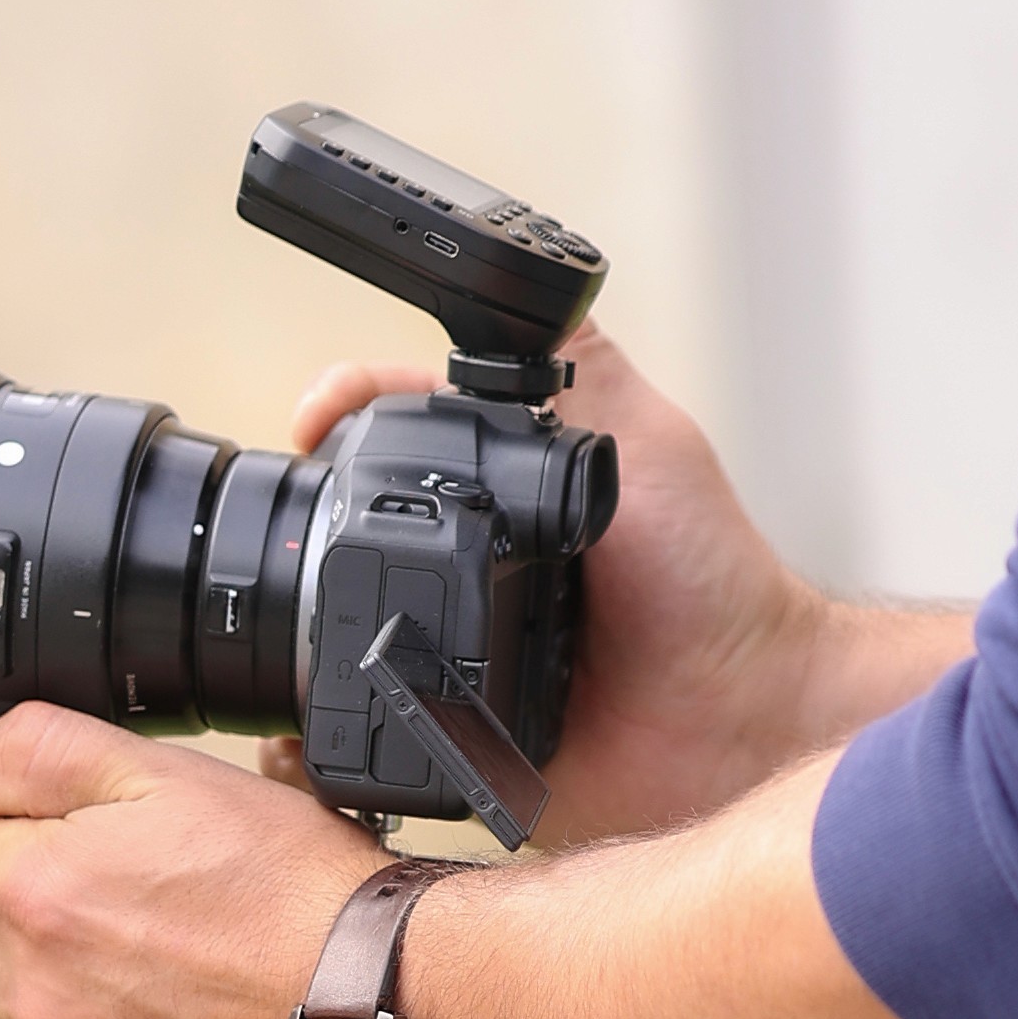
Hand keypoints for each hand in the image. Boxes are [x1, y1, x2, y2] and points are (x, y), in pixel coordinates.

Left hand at [0, 715, 378, 1018]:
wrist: (392, 1012)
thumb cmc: (301, 891)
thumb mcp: (174, 775)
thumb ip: (40, 753)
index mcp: (36, 893)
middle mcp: (37, 993)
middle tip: (92, 890)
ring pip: (31, 1018)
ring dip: (66, 985)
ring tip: (169, 958)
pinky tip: (197, 1017)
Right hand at [262, 331, 958, 846]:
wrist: (740, 711)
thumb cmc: (710, 574)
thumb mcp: (644, 439)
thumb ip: (580, 362)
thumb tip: (527, 273)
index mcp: (499, 496)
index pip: (392, 440)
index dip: (342, 420)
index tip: (314, 420)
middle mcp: (468, 572)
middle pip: (346, 538)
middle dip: (303, 531)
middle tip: (293, 521)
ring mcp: (455, 660)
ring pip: (337, 642)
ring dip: (298, 637)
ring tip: (277, 616)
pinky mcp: (456, 742)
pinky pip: (366, 745)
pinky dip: (319, 740)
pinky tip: (295, 725)